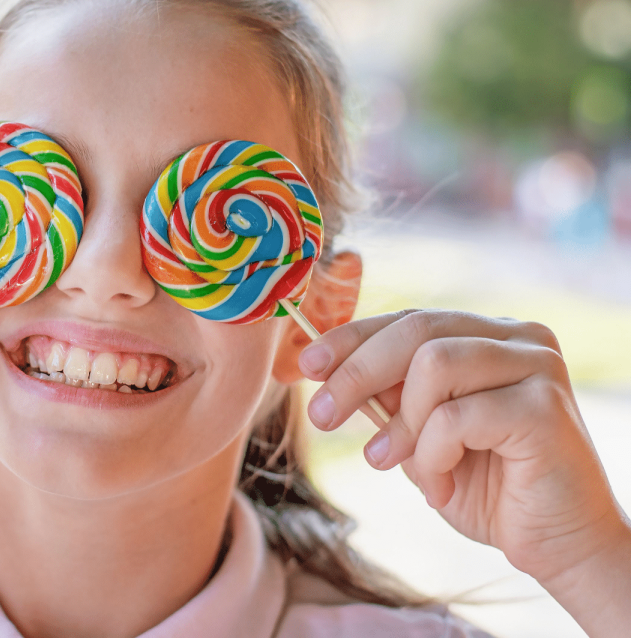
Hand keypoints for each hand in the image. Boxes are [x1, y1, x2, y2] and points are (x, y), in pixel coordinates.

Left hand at [297, 309, 629, 587]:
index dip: (352, 338)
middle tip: (323, 415)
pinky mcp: (545, 407)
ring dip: (402, 424)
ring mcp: (537, 366)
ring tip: (392, 463)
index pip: (409, 320)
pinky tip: (441, 485)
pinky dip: (432, 456)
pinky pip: (456, 417)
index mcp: (488, 334)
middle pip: (416, 331)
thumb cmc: (487, 486)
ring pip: (434, 365)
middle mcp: (518, 337)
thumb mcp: (420, 432)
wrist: (558, 546)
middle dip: (357, 373)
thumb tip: (325, 364)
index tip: (307, 364)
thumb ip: (389, 394)